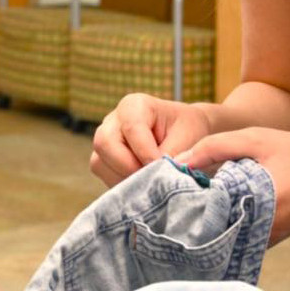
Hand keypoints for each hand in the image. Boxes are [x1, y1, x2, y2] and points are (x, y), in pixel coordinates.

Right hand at [90, 93, 212, 187]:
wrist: (187, 136)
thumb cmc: (189, 132)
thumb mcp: (189, 139)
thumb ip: (172, 156)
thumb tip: (156, 176)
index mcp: (134, 105)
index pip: (131, 129)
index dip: (146, 153)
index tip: (165, 168)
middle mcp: (113, 120)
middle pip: (105, 144)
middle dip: (128, 167)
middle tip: (153, 178)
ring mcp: (105, 140)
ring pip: (99, 162)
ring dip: (125, 178)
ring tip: (152, 181)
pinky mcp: (103, 159)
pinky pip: (103, 175)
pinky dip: (123, 185)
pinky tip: (144, 183)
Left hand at [177, 127, 289, 244]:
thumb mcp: (255, 140)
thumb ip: (214, 147)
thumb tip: (178, 161)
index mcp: (257, 206)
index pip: (204, 214)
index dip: (180, 203)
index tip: (163, 193)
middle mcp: (260, 231)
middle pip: (208, 231)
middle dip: (186, 217)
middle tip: (166, 200)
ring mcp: (264, 241)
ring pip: (220, 237)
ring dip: (202, 221)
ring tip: (182, 202)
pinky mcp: (266, 242)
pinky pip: (234, 237)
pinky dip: (219, 224)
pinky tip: (207, 207)